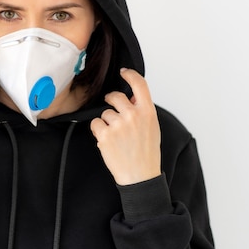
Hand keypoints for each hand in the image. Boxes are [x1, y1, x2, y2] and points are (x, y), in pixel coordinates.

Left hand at [90, 68, 161, 184]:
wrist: (140, 176)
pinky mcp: (105, 134)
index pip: (139, 84)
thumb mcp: (152, 128)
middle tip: (112, 108)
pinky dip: (99, 131)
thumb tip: (132, 96)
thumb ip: (142, 110)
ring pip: (105, 113)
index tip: (124, 73)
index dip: (130, 75)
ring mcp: (118, 124)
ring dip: (107, 122)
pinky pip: (96, 124)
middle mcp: (133, 115)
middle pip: (115, 96)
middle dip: (111, 100)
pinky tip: (108, 141)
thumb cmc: (147, 153)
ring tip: (117, 137)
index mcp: (147, 112)